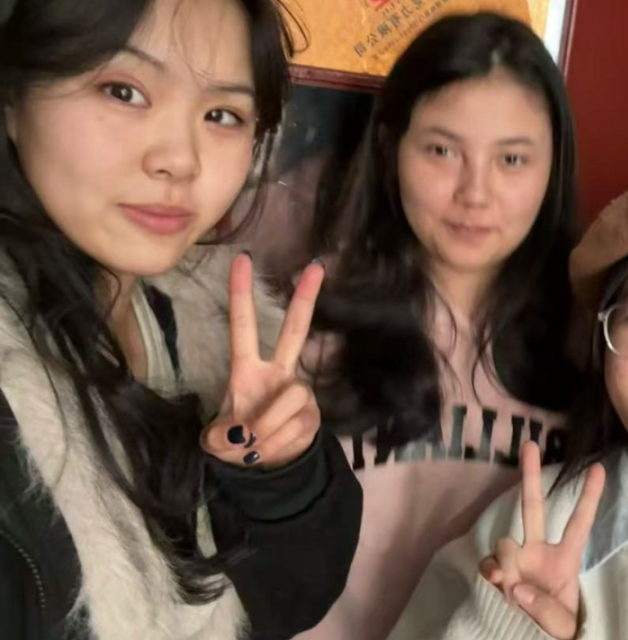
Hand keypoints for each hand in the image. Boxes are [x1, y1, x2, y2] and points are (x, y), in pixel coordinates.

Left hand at [201, 253, 324, 468]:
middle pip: (294, 330)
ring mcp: (299, 391)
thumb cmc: (237, 441)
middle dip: (305, 299)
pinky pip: (296, 426)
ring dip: (268, 426)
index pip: (243, 326)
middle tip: (315, 267)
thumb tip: (242, 433)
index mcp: (247, 368)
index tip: (243, 259)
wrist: (267, 465)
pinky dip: (276, 444)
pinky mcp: (313, 414)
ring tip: (254, 445)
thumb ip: (219, 437)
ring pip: (291, 396)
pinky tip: (269, 450)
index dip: (241, 294)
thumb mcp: (215, 443)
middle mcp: (279, 372)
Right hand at [479, 442, 604, 639]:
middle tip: (529, 443)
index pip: (580, 523)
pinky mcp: (500, 575)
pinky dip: (491, 570)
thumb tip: (517, 586)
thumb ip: (546, 609)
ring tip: (511, 583)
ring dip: (505, 560)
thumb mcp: (565, 625)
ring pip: (506, 542)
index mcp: (566, 558)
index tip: (600, 468)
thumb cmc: (563, 628)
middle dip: (530, 475)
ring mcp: (518, 561)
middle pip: (534, 507)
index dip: (589, 497)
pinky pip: (489, 564)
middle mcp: (540, 552)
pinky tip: (497, 582)